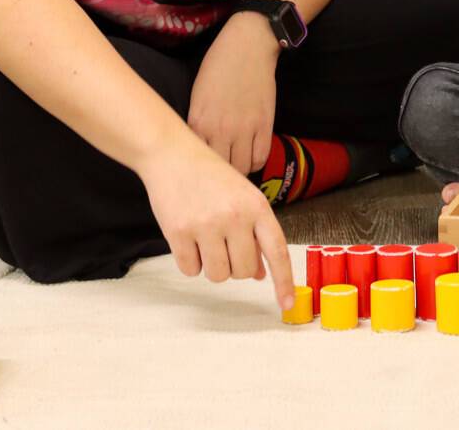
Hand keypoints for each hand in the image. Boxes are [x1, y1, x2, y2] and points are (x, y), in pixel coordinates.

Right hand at [137, 131, 295, 309]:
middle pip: (243, 271)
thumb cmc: (210, 176)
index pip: (277, 251)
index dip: (284, 281)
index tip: (286, 304)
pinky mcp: (179, 233)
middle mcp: (235, 216)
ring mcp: (206, 225)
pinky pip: (190, 270)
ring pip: (218, 275)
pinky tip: (187, 237)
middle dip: (235, 265)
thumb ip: (254, 234)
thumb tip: (260, 274)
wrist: (172, 153)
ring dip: (211, 265)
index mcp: (257, 206)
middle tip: (224, 243)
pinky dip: (189, 262)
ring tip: (205, 238)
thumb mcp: (242, 197)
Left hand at [189, 12, 279, 174]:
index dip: (198, 169)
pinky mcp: (264, 124)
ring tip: (236, 165)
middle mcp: (219, 129)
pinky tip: (251, 155)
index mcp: (197, 121)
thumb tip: (198, 148)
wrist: (248, 45)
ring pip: (241, 169)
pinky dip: (256, 162)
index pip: (195, 160)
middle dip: (219, 175)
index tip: (201, 171)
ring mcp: (244, 128)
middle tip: (220, 173)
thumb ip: (197, 123)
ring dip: (239, 171)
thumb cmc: (218, 66)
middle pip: (218, 170)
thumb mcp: (197, 95)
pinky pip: (261, 157)